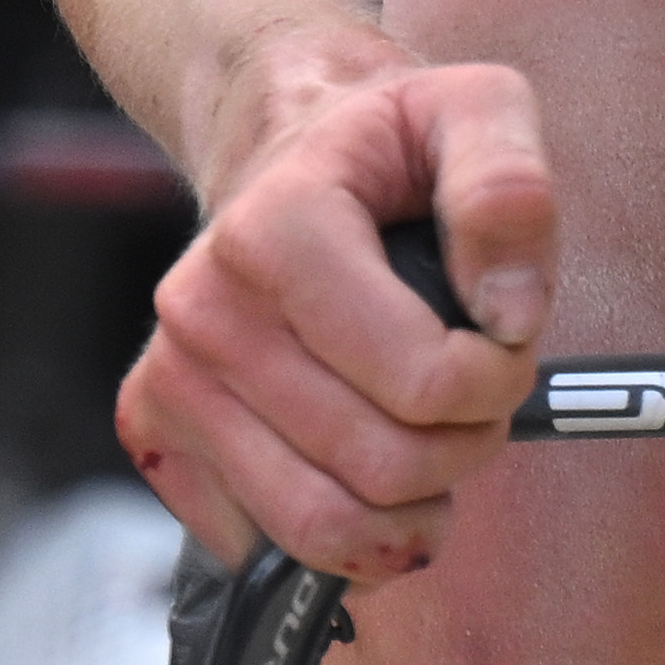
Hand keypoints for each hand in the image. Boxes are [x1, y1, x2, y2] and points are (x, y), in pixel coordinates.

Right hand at [110, 45, 559, 581]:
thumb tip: (506, 314)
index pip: (423, 384)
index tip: (500, 342)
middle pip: (381, 468)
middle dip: (460, 448)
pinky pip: (262, 550)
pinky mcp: (156, 435)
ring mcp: (171, 378)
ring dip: (405, 510)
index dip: (496, 382)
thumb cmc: (388, 153)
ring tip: (422, 443)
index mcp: (273, 228)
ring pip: (321, 528)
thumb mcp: (477, 114)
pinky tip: (358, 475)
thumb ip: (507, 192)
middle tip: (467, 395)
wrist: (284, 154)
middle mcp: (202, 308)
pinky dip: (334, 541)